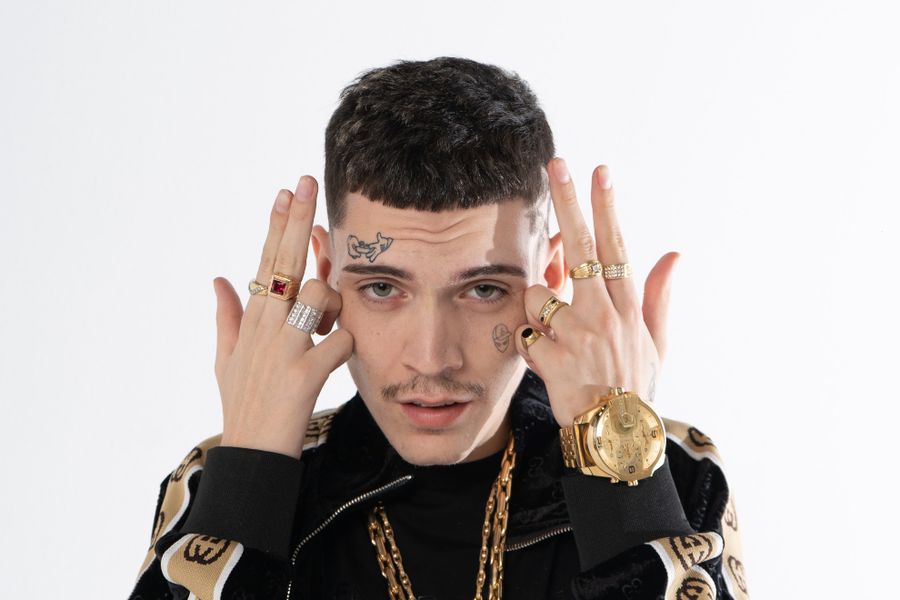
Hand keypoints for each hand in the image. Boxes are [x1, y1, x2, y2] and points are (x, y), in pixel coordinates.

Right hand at [212, 176, 352, 458]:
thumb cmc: (243, 402)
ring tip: (325, 330)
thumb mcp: (227, 358)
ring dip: (333, 306)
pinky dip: (346, 346)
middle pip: (285, 262)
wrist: (252, 453)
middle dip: (297, 219)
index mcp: (252, 318)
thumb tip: (218, 277)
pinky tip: (338, 357)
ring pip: (318, 296)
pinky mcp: (304, 374)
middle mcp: (264, 326)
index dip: (277, 224)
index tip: (286, 190)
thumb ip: (226, 316)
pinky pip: (340, 341)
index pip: (266, 260)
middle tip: (307, 180)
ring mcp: (283, 348)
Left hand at [515, 159, 678, 427]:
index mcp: (628, 308)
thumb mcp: (656, 344)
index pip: (616, 245)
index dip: (606, 206)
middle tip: (556, 164)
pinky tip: (548, 361)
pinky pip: (526, 334)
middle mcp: (604, 315)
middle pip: (582, 246)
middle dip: (568, 202)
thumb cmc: (634, 388)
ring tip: (556, 337)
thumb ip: (660, 297)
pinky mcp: (554, 360)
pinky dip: (530, 343)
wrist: (618, 439)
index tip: (599, 170)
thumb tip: (674, 254)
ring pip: (540, 294)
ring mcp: (579, 336)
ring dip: (538, 309)